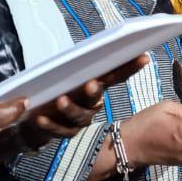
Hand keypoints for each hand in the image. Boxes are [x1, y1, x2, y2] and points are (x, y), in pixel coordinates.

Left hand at [20, 55, 149, 145]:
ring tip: (60, 100)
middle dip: (94, 92)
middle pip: (95, 98)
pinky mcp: (65, 132)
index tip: (143, 57)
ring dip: (70, 108)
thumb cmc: (55, 90)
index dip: (130, 68)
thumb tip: (90, 48)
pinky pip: (58, 130)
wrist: (38, 119)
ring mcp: (80, 120)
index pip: (116, 76)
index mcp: (96, 87)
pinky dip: (50, 124)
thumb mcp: (65, 75)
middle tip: (91, 84)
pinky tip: (39, 118)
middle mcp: (92, 105)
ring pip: (78, 116)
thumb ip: (77, 65)